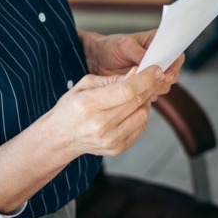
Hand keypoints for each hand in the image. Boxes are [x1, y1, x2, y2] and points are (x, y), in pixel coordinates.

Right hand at [49, 66, 165, 157]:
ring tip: (138, 93)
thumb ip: (112, 79)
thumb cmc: (72, 107)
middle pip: (137, 102)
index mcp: (89, 104)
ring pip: (143, 114)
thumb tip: (136, 73)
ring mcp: (110, 140)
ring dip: (146, 100)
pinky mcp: (117, 148)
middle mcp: (100, 125)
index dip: (145, 79)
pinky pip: (141, 127)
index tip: (156, 69)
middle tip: (155, 75)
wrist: (60, 137)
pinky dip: (140, 114)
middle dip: (150, 85)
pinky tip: (131, 108)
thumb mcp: (85, 85)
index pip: (127, 90)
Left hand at [79, 29, 183, 89]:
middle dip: (165, 79)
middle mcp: (158, 59)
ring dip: (155, 87)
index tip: (165, 72)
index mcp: (158, 43)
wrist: (95, 60)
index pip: (176, 54)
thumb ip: (139, 54)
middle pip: (174, 72)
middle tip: (153, 81)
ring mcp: (152, 74)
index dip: (174, 64)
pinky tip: (135, 91)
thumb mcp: (124, 46)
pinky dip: (146, 94)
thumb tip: (152, 64)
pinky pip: (153, 93)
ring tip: (141, 86)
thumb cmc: (110, 47)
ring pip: (165, 85)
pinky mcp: (145, 86)